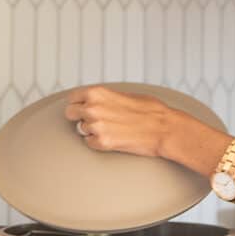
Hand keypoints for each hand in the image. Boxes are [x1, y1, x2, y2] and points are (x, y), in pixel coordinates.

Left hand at [64, 85, 206, 158]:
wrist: (164, 129)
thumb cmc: (150, 111)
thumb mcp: (125, 94)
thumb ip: (106, 97)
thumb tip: (96, 100)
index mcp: (97, 93)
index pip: (72, 97)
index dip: (78, 103)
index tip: (84, 107)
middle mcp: (92, 108)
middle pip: (70, 114)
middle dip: (79, 117)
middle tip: (94, 120)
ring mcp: (96, 126)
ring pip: (81, 130)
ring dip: (92, 130)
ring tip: (111, 129)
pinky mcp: (102, 143)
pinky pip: (89, 143)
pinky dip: (98, 143)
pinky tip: (113, 138)